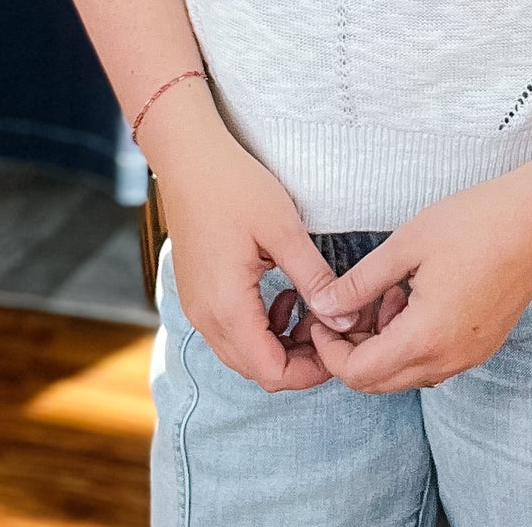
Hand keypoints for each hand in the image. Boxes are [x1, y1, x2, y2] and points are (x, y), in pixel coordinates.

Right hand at [155, 124, 363, 394]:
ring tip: (310, 306)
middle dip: (300, 357)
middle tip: (331, 321)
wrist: (188, 159)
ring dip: (281, 342)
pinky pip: (231, 332)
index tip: (338, 339)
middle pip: (258, 370)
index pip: (272, 373)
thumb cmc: (234, 186)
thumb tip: (344, 319)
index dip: (311, 370)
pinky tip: (283, 294)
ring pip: (244, 353)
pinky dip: (261, 327)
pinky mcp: (197, 295)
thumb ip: (314, 279)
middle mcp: (206, 318)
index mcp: (227, 308)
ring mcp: (197, 308)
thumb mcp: (284, 230)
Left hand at [302, 173, 531, 393]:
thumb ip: (360, 283)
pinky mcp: (485, 343)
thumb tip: (326, 309)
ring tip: (384, 293)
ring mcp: (471, 355)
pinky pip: (436, 359)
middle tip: (347, 305)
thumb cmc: (475, 222)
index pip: (359, 373)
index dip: (330, 351)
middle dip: (354, 350)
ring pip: (409, 372)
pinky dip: (413, 341)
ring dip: (384, 345)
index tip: (322, 317)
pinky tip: (414, 297)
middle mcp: (450, 359)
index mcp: (425, 338)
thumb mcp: (406, 245)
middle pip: (381, 381)